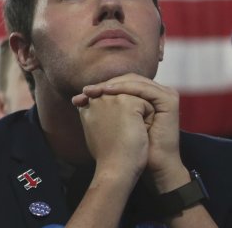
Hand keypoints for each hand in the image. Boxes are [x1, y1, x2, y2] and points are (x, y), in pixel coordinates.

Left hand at [74, 74, 187, 191]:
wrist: (148, 163)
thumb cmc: (128, 146)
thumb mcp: (110, 122)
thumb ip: (100, 107)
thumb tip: (76, 98)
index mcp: (144, 97)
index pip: (120, 84)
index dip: (99, 88)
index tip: (78, 96)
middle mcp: (155, 94)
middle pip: (126, 80)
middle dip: (103, 85)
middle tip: (85, 91)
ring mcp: (164, 95)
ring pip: (133, 82)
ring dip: (111, 84)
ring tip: (94, 90)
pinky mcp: (169, 101)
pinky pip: (144, 88)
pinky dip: (125, 88)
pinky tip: (109, 92)